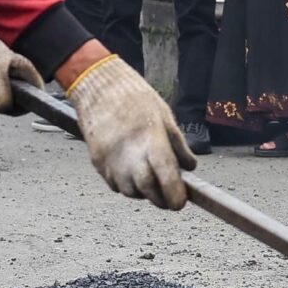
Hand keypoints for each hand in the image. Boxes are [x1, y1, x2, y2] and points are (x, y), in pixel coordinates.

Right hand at [67, 54, 195, 209]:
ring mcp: (110, 160)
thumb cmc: (135, 97)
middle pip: (147, 191)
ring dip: (143, 192)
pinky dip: (126, 184)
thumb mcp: (164, 116)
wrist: (97, 85)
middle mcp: (129, 154)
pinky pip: (114, 184)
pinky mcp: (96, 162)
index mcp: (151, 140)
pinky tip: (131, 171)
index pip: (166, 178)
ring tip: (150, 179)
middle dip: (161, 200)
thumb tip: (190, 167)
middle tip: (170, 199)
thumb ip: (177, 144)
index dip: (176, 195)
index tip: (181, 201)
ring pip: (129, 192)